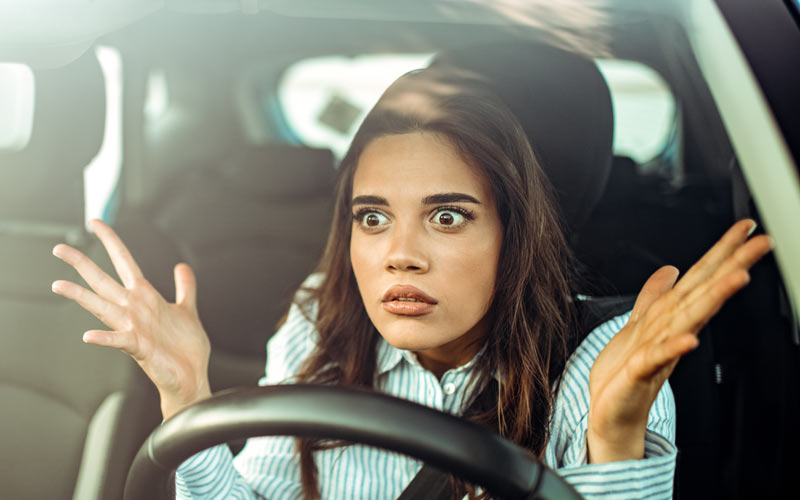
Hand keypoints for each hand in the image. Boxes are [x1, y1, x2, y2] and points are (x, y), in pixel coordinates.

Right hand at [52, 219, 210, 419]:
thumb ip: (184, 287)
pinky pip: (119, 340)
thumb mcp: (186, 308)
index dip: (112, 241)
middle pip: (104, 280)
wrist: (191, 376)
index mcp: (145, 297)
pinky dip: (104, 338)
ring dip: (81, 297)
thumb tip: (182, 266)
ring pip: (103, 307)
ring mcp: (134, 327)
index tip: (96, 223)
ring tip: (58, 285)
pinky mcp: (139, 347)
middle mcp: (135, 309)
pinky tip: (88, 335)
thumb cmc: (184, 347)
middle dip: (82, 264)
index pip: (124, 262)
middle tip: (59, 249)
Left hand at [587, 219, 771, 462]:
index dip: (720, 253)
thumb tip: (670, 270)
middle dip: (731, 268)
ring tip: (738, 278)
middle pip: (703, 294)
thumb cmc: (625, 373)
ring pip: (688, 320)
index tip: (744, 229)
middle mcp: (670, 332)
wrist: (610, 413)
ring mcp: (659, 352)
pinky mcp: (639, 373)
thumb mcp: (637, 324)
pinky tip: (690, 340)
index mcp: (670, 318)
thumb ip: (653, 297)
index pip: (699, 280)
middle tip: (761, 245)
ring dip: (712, 299)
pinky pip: (657, 358)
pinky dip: (673, 348)